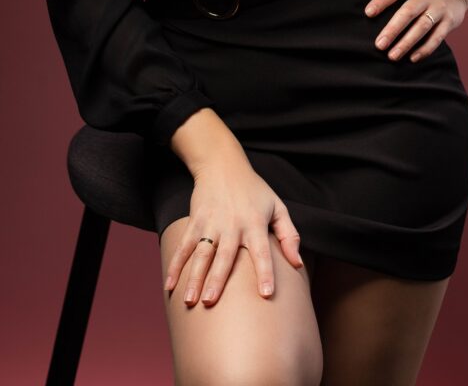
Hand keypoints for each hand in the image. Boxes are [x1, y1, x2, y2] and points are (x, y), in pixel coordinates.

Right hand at [163, 153, 303, 307]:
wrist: (222, 164)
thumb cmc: (254, 190)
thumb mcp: (277, 206)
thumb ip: (289, 234)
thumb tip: (298, 263)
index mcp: (255, 223)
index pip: (262, 252)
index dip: (265, 272)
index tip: (266, 294)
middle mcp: (232, 224)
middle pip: (225, 256)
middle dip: (217, 280)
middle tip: (210, 302)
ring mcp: (211, 223)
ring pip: (201, 254)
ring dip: (194, 277)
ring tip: (189, 301)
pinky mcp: (195, 221)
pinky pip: (184, 246)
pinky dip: (176, 266)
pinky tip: (170, 285)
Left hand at [365, 0, 467, 61]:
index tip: (368, 13)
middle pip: (409, 12)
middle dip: (393, 29)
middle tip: (379, 45)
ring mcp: (440, 9)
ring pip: (422, 27)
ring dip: (407, 43)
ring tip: (391, 56)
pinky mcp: (450, 22)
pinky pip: (437, 38)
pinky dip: (425, 49)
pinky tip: (412, 58)